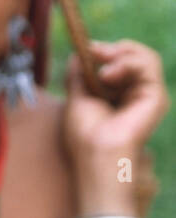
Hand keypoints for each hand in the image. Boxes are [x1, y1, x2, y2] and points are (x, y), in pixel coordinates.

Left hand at [65, 41, 167, 216]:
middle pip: (133, 57)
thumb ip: (78, 76)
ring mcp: (147, 95)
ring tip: (103, 70)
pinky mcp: (156, 96)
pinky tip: (109, 74)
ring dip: (121, 55)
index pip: (119, 64)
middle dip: (113, 50)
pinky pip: (149, 65)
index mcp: (117, 95)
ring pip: (144, 58)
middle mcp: (135, 94)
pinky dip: (129, 62)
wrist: (96, 153)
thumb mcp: (77, 98)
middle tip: (95, 51)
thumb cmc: (84, 135)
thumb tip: (76, 55)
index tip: (88, 48)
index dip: (105, 53)